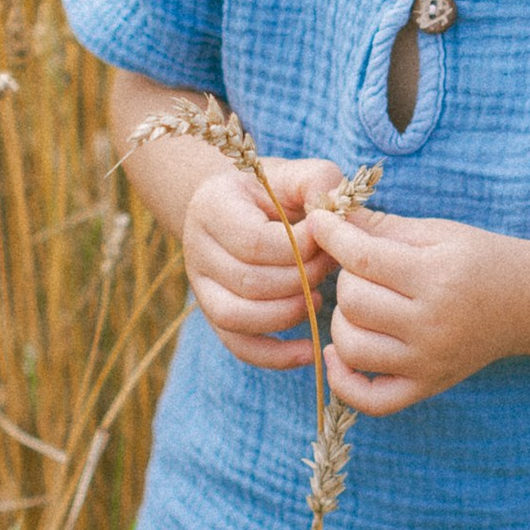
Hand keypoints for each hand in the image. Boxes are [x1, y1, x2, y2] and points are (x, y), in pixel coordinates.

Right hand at [182, 156, 343, 372]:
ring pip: (239, 317)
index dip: (299, 248)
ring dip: (289, 313)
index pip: (254, 242)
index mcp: (212, 207)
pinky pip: (240, 346)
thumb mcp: (297, 174)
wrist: (243, 206)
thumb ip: (318, 184)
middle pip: (249, 282)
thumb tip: (333, 217)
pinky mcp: (215, 315)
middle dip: (301, 279)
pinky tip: (310, 350)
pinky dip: (276, 356)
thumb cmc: (277, 190)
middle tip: (332, 266)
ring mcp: (201, 287)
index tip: (329, 240)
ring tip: (320, 297)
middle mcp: (196, 249)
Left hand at [308, 201, 529, 413]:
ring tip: (359, 307)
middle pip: (352, 302)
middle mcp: (433, 324)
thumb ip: (382, 226)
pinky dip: (344, 381)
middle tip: (363, 270)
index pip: (363, 258)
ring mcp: (430, 361)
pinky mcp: (428, 385)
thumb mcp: (437, 232)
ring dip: (341, 322)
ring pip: (351, 347)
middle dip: (346, 278)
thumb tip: (325, 213)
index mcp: (437, 276)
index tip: (318, 222)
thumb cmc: (479, 260)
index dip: (331, 235)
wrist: (529, 303)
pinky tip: (339, 353)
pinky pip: (370, 400)